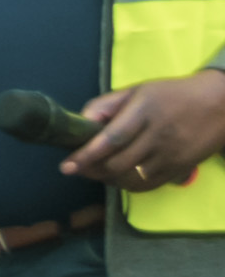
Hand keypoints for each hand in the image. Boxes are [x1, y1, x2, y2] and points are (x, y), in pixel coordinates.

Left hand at [62, 73, 224, 193]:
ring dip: (107, 180)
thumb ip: (104, 105)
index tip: (67, 166)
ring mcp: (171, 155)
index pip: (111, 139)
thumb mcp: (137, 91)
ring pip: (132, 179)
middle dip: (92, 170)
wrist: (220, 104)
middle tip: (77, 167)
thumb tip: (80, 123)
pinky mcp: (181, 169)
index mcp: (145, 111)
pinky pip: (148, 185)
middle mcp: (159, 135)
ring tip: (95, 172)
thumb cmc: (171, 94)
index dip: (86, 155)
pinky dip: (128, 186)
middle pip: (118, 163)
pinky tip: (118, 177)